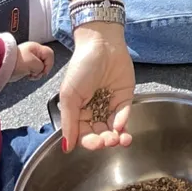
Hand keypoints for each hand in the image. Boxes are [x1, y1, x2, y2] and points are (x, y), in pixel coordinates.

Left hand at [12, 41, 53, 81]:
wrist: (2, 66)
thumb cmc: (16, 62)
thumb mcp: (33, 64)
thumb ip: (41, 66)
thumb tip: (40, 70)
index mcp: (36, 48)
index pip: (49, 54)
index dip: (49, 64)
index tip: (44, 72)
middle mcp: (34, 52)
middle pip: (45, 60)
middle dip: (43, 69)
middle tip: (37, 74)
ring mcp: (29, 58)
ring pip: (39, 65)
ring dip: (37, 72)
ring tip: (31, 75)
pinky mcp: (24, 65)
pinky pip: (33, 69)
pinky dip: (32, 73)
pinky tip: (27, 75)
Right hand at [60, 22, 133, 151]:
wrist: (102, 44)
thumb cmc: (81, 66)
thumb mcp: (69, 96)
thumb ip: (69, 122)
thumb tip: (66, 146)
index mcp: (79, 111)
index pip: (84, 133)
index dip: (89, 142)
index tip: (95, 144)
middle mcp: (95, 109)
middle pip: (100, 132)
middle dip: (104, 140)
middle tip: (108, 142)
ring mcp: (111, 102)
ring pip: (114, 126)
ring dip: (117, 135)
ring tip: (119, 140)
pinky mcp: (125, 94)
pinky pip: (124, 112)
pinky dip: (123, 121)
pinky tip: (121, 126)